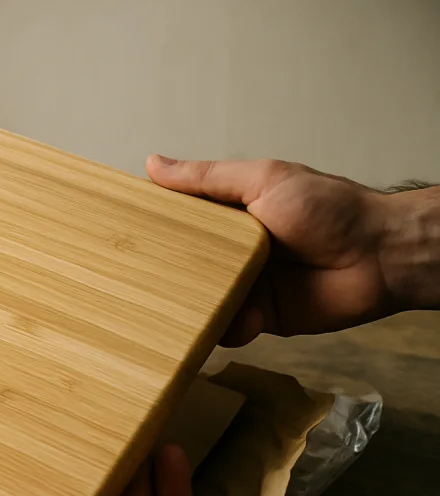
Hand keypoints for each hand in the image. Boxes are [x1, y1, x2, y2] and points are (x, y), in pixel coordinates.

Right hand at [145, 155, 439, 345]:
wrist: (380, 256)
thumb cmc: (330, 209)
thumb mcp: (263, 181)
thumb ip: (208, 179)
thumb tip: (154, 164)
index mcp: (227, 216)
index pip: (176, 222)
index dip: (150, 229)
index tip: (116, 234)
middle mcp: (229, 252)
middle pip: (180, 266)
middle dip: (159, 275)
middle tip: (125, 282)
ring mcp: (243, 285)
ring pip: (199, 300)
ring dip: (186, 306)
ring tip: (166, 310)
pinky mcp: (259, 318)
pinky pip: (228, 328)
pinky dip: (221, 329)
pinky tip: (222, 324)